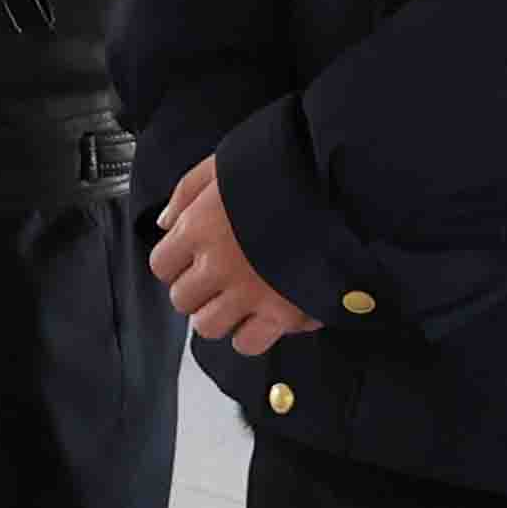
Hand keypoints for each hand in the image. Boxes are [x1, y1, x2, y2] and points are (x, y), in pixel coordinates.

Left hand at [149, 157, 321, 358]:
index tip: (190, 259)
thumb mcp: (225, 164)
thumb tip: (165, 222)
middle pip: (182, 300)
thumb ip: (187, 192)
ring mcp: (250, 292)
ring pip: (208, 327)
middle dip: (197, 290)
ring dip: (219, 315)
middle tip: (217, 279)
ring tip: (238, 299)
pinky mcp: (283, 313)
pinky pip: (248, 344)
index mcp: (200, 228)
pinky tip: (261, 316)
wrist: (344, 185)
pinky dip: (251, 335)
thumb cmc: (286, 170)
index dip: (175, 263)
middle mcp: (218, 265)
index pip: (161, 265)